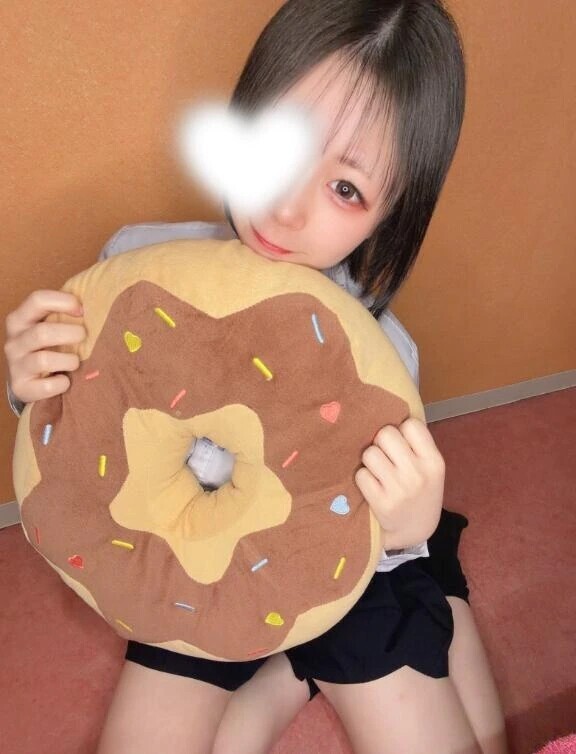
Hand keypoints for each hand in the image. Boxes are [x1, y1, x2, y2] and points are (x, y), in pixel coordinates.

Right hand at [4, 290, 85, 403]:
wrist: (29, 381)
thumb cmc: (46, 347)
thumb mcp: (48, 326)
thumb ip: (64, 313)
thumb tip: (96, 301)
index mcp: (20, 319)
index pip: (37, 300)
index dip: (64, 302)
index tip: (82, 311)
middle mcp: (14, 341)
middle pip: (42, 332)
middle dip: (70, 334)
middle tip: (83, 337)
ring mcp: (16, 365)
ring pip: (43, 360)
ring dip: (68, 361)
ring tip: (75, 362)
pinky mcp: (22, 387)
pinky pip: (47, 386)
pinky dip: (62, 383)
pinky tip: (66, 380)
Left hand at [355, 417, 444, 550]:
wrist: (415, 531)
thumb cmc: (420, 490)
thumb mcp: (430, 468)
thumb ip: (416, 444)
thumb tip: (388, 408)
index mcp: (434, 461)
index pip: (411, 424)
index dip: (401, 430)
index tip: (401, 443)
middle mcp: (419, 474)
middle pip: (386, 434)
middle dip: (381, 442)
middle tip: (386, 456)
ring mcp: (400, 489)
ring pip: (370, 453)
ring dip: (370, 460)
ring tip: (379, 472)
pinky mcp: (381, 503)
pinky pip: (361, 474)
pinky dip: (363, 478)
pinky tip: (372, 486)